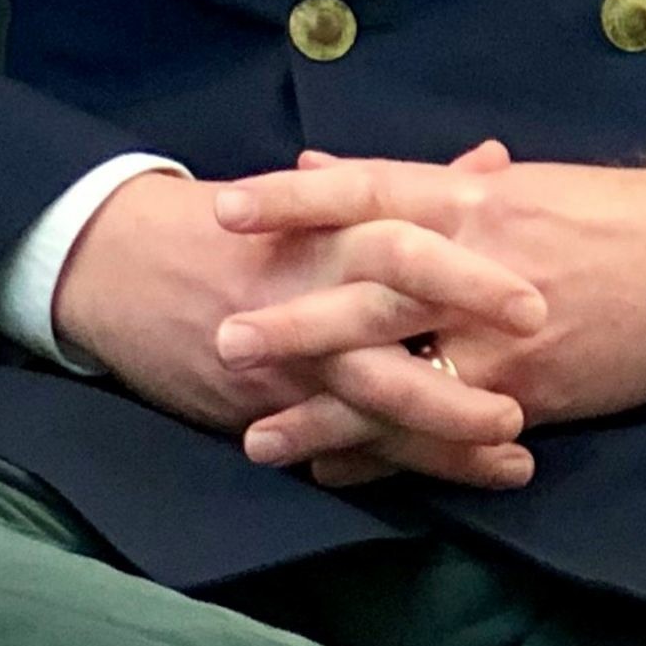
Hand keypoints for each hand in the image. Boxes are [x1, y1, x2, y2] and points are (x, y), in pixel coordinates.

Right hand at [51, 170, 546, 487]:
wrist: (112, 263)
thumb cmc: (229, 225)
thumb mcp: (312, 196)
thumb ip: (410, 188)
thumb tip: (495, 163)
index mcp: (317, 229)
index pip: (398, 244)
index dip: (466, 274)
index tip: (533, 302)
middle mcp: (300, 290)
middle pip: (389, 325)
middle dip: (463, 361)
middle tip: (532, 394)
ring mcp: (277, 353)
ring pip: (366, 395)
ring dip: (442, 428)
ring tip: (515, 451)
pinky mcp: (254, 403)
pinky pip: (328, 439)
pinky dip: (384, 463)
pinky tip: (443, 482)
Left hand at [212, 149, 645, 476]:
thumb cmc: (600, 213)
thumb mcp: (502, 183)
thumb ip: (405, 184)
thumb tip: (315, 162)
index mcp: (464, 200)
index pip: (364, 191)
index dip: (294, 199)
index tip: (225, 209)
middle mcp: (475, 267)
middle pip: (371, 294)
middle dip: (295, 322)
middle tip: (223, 342)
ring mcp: (503, 337)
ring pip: (402, 379)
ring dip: (327, 415)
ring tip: (258, 440)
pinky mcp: (532, 394)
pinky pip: (448, 432)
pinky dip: (391, 457)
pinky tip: (337, 472)